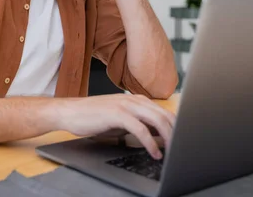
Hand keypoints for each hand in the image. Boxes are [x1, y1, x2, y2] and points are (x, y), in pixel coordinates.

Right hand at [56, 94, 174, 159]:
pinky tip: (154, 152)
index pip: (163, 112)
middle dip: (176, 132)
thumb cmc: (94, 117)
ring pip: (156, 120)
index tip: (182, 140)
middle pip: (164, 115)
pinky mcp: (117, 113)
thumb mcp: (120, 120)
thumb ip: (139, 124)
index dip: (175, 126)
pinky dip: (150, 142)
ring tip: (172, 152)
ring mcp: (125, 105)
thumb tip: (157, 136)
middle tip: (182, 148)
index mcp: (136, 100)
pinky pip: (140, 129)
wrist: (71, 112)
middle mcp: (133, 99)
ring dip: (167, 137)